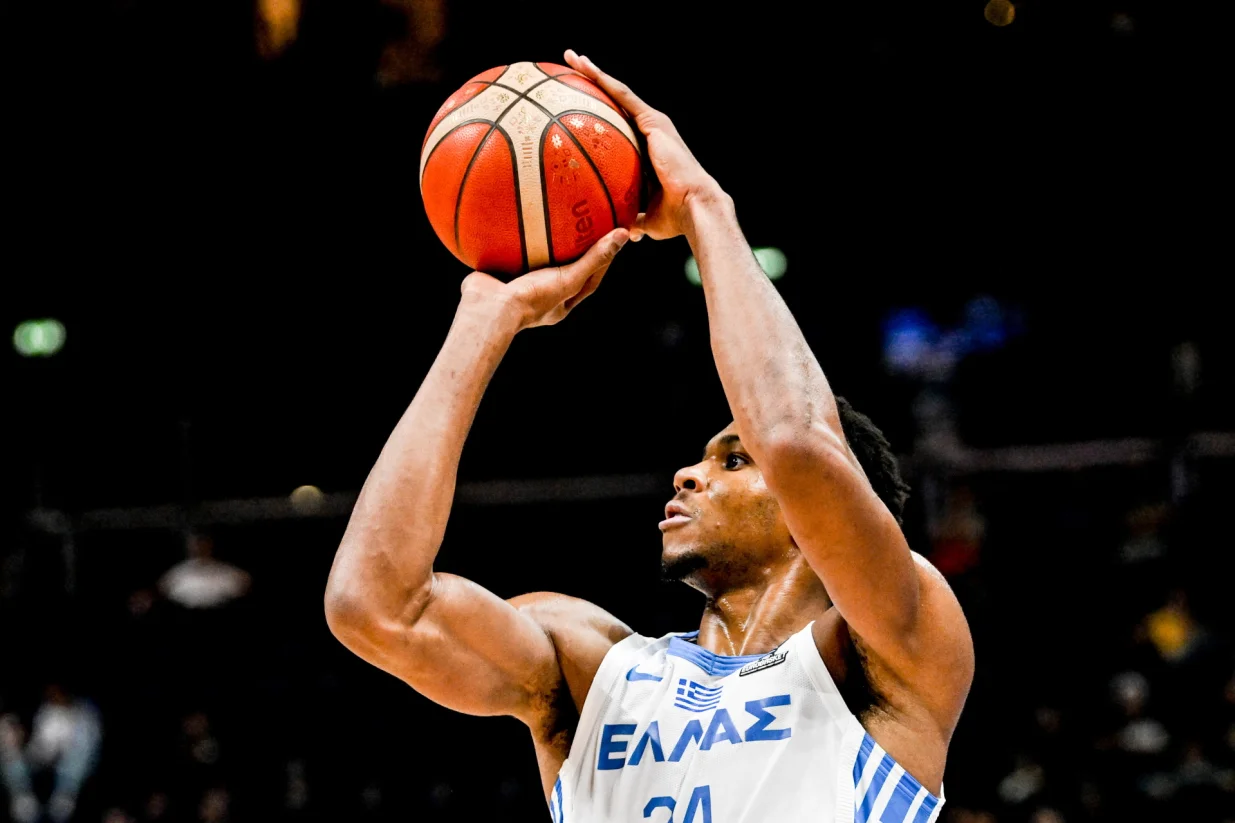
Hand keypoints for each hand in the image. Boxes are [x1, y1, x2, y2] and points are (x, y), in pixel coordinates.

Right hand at [461, 229, 628, 330]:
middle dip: (572, 247)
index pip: (590, 277)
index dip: (602, 258)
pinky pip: (512, 252)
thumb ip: (594, 258)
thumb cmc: (533, 299)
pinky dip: (516, 236)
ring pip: (536, 259)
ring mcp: (521, 285)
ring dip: (542, 240)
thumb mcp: (570, 278)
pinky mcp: (501, 274)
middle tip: (582, 221)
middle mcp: (543, 294)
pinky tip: (518, 214)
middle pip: (563, 267)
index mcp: (561, 302)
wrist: (487, 308)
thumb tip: (624, 234)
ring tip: (551, 213)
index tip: (611, 236)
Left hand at [565, 49, 723, 240]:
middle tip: (568, 70)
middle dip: (592, 85)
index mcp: (649, 151)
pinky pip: (621, 94)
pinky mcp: (652, 120)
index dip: (600, 114)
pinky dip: (602, 79)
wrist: (694, 207)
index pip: (619, 128)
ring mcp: (652, 123)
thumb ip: (633, 218)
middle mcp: (651, 132)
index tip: (578, 105)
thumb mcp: (646, 218)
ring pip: (616, 92)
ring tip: (571, 57)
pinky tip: (584, 66)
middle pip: (615, 103)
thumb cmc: (674, 217)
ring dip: (593, 73)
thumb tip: (623, 232)